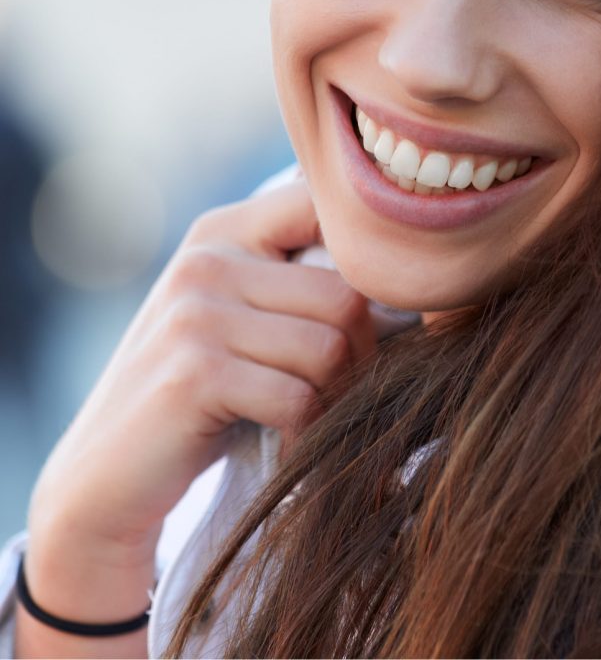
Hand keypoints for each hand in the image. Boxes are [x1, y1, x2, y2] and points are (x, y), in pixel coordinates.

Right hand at [27, 177, 374, 564]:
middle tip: (343, 391)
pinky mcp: (194, 372)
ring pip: (329, 346)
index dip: (365, 264)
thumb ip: (301, 280)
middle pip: (346, 292)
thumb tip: (406, 279)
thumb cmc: (200, 396)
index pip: (323, 209)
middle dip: (362, 354)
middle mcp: (206, 259)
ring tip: (313, 417)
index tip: (366, 319)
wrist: (107, 478)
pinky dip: (306, 433)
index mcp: (222, 231)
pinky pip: (298, 397)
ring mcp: (195, 312)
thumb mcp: (241, 317)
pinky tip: (288, 444)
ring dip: (335, 397)